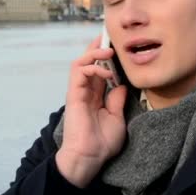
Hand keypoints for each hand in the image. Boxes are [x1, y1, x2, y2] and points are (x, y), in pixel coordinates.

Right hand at [56, 36, 127, 187]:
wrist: (89, 157)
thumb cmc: (102, 143)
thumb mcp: (117, 118)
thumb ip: (117, 100)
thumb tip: (122, 85)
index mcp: (96, 96)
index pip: (100, 70)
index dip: (107, 58)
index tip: (118, 46)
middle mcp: (86, 91)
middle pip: (89, 61)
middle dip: (98, 47)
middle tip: (109, 36)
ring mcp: (78, 91)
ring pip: (80, 62)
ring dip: (94, 53)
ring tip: (108, 50)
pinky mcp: (73, 94)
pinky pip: (78, 72)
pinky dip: (92, 67)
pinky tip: (106, 71)